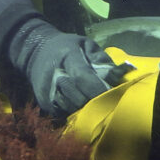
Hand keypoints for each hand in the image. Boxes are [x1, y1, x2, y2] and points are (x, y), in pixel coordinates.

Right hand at [9, 17, 128, 115]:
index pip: (83, 77)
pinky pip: (63, 114)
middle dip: (94, 103)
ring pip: (71, 109)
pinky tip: (79, 104)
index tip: (113, 96)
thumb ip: (102, 60)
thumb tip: (123, 73)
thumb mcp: (86, 45)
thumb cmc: (68, 48)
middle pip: (78, 97)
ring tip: (93, 104)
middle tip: (106, 103)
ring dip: (84, 109)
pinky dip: (74, 112)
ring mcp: (47, 91)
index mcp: (67, 56)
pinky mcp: (44, 103)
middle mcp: (54, 74)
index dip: (98, 89)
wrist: (36, 52)